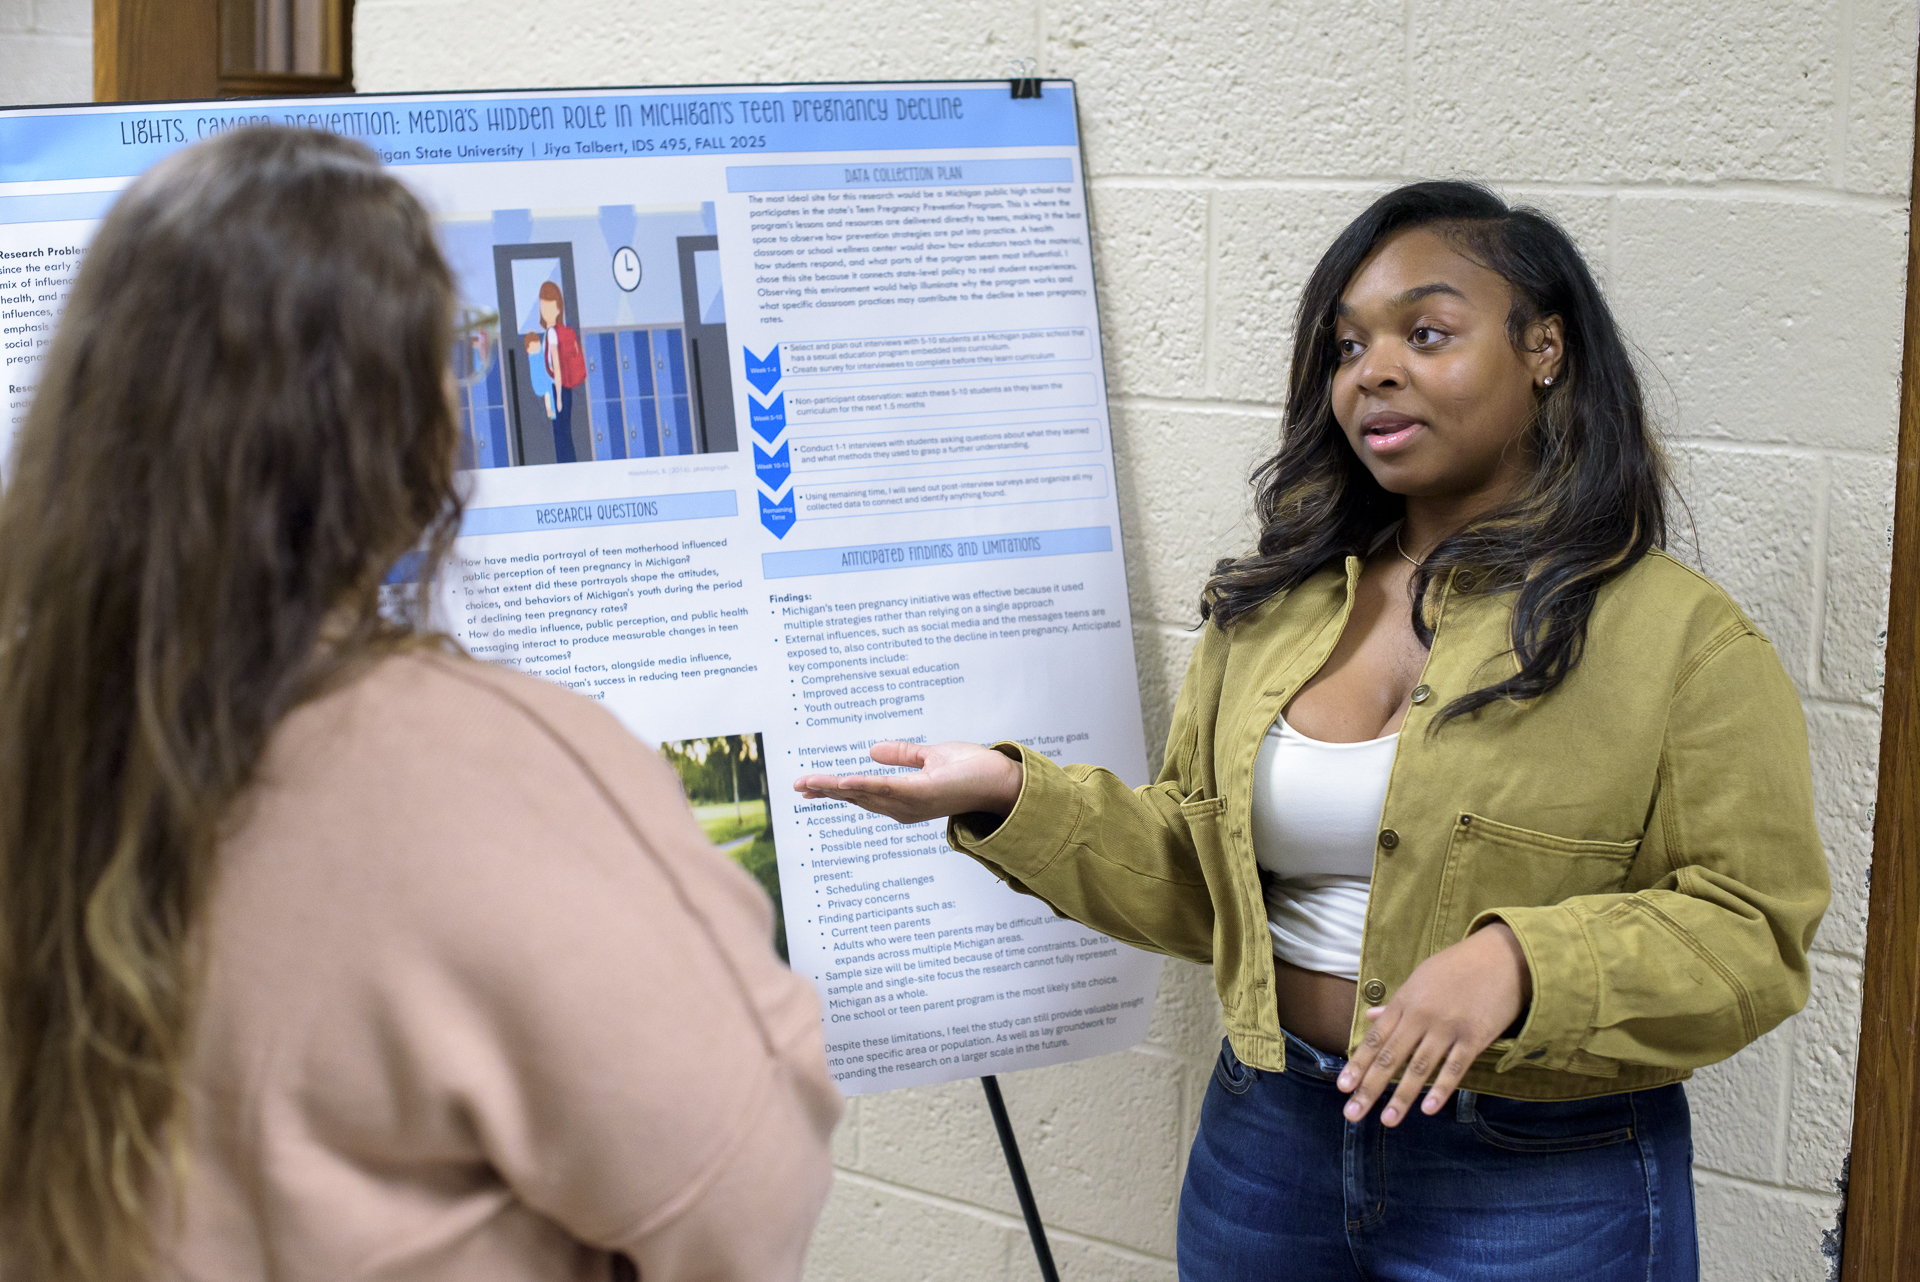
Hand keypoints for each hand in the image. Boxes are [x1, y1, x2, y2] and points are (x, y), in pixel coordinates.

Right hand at [792, 741, 1022, 824]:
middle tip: (797, 787)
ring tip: (809, 783)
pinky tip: (844, 782)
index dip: (834, 789)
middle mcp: (904, 806)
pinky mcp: (923, 794)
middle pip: (857, 797)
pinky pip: (887, 789)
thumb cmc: (973, 771)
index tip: (807, 787)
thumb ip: (903, 755)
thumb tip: (872, 750)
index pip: (862, 793)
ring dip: (836, 788)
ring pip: (865, 794)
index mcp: (903, 798)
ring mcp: (912, 803)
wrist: (1003, 779)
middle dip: (826, 792)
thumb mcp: (931, 757)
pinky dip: (864, 786)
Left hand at [1335, 922, 1531, 1126]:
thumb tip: (1370, 1016)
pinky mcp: (1475, 1036)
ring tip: (1387, 1120)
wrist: (1501, 956)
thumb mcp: (1420, 979)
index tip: (1342, 1088)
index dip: (1358, 1065)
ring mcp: (1448, 1027)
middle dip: (1369, 1088)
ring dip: (1401, 1097)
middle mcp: (1421, 1016)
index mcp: (1405, 1002)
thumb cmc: (1457, 967)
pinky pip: (1455, 1067)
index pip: (1375, 1040)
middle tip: (1351, 1114)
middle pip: (1390, 1058)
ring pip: (1419, 1067)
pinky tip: (1427, 1109)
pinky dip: (1441, 1089)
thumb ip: (1396, 1003)